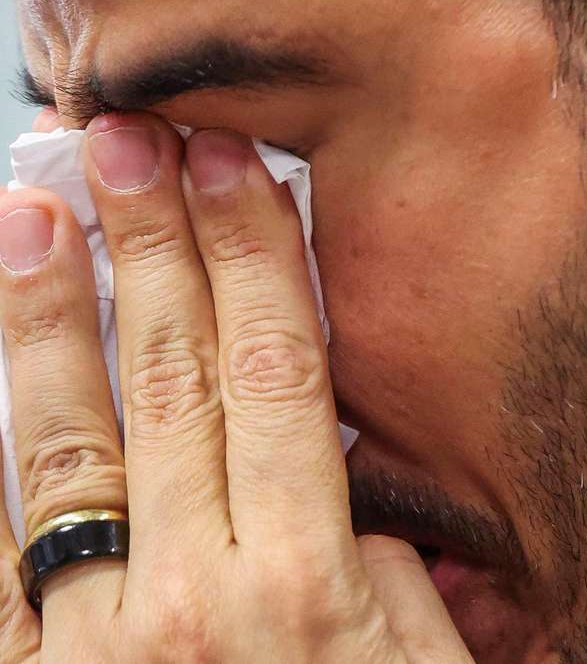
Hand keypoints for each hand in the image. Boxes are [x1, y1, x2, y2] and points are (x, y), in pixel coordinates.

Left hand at [0, 113, 472, 661]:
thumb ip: (380, 578)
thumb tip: (342, 503)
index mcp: (304, 587)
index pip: (275, 371)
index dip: (254, 257)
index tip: (234, 166)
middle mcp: (189, 600)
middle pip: (173, 377)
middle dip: (154, 244)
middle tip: (132, 142)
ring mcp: (91, 646)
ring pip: (63, 442)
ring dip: (46, 316)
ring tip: (31, 211)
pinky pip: (0, 546)